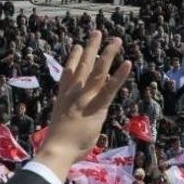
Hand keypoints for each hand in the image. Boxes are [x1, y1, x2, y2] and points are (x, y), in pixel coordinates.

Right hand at [34, 31, 130, 180]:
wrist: (57, 150)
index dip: (73, 58)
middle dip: (91, 48)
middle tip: (97, 33)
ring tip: (116, 40)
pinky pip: (110, 89)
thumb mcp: (63, 125)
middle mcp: (74, 93)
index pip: (68, 73)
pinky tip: (127, 63)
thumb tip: (80, 116)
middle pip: (83, 66)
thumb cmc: (58, 145)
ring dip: (108, 54)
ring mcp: (85, 98)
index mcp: (63, 98)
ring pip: (98, 71)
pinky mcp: (97, 107)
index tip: (77, 45)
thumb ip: (73, 116)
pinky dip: (119, 76)